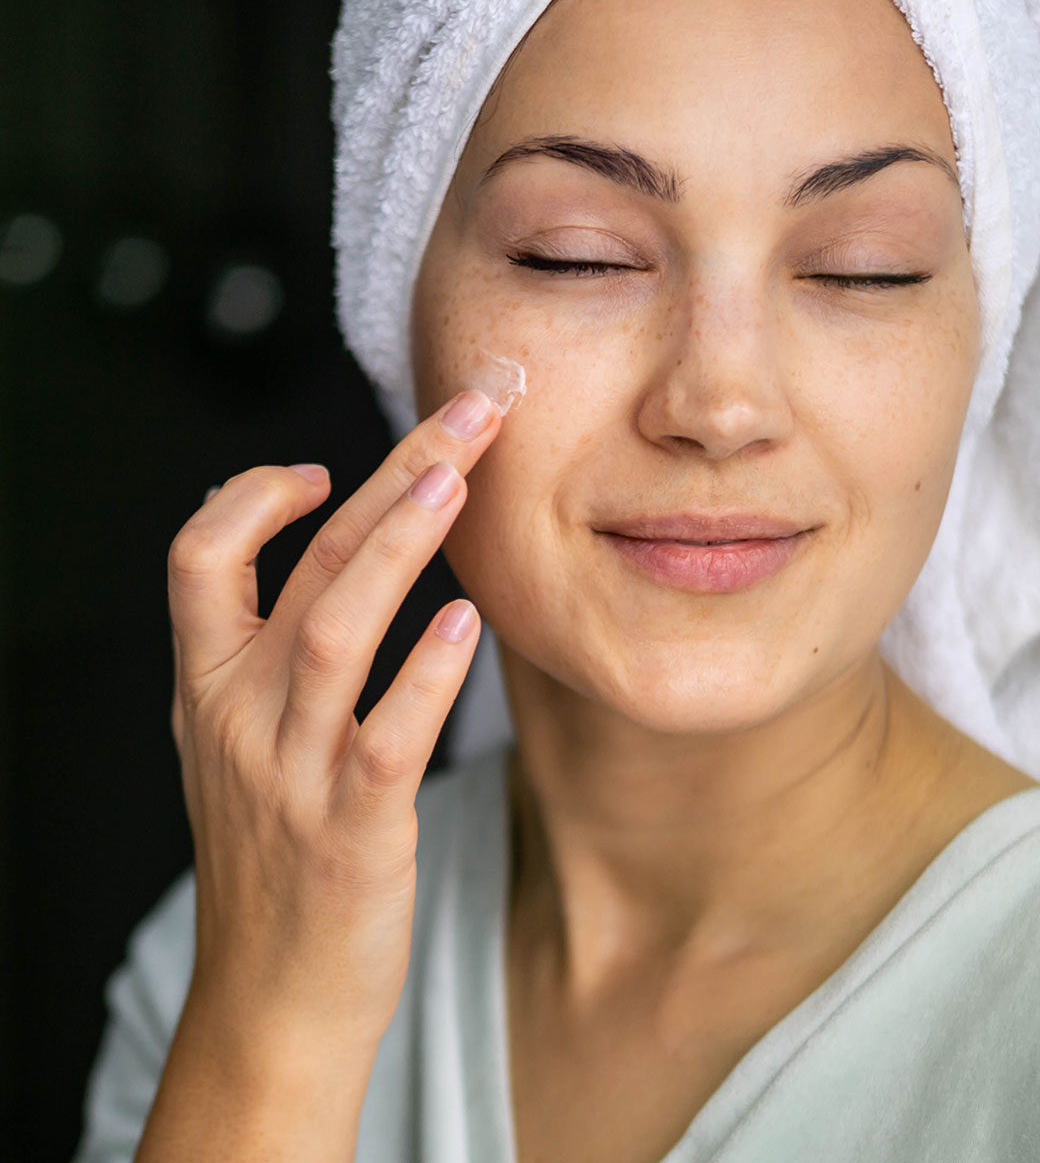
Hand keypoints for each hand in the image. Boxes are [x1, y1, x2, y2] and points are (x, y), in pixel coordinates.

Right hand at [165, 388, 499, 1056]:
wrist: (271, 1000)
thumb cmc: (274, 858)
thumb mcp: (243, 746)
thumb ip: (275, 657)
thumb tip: (340, 558)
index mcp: (208, 689)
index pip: (198, 556)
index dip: (255, 495)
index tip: (328, 469)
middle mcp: (240, 718)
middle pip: (305, 566)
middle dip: (388, 476)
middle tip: (464, 414)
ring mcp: (291, 774)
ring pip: (334, 631)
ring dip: (395, 547)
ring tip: (455, 482)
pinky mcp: (351, 829)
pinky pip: (386, 735)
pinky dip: (425, 673)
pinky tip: (468, 622)